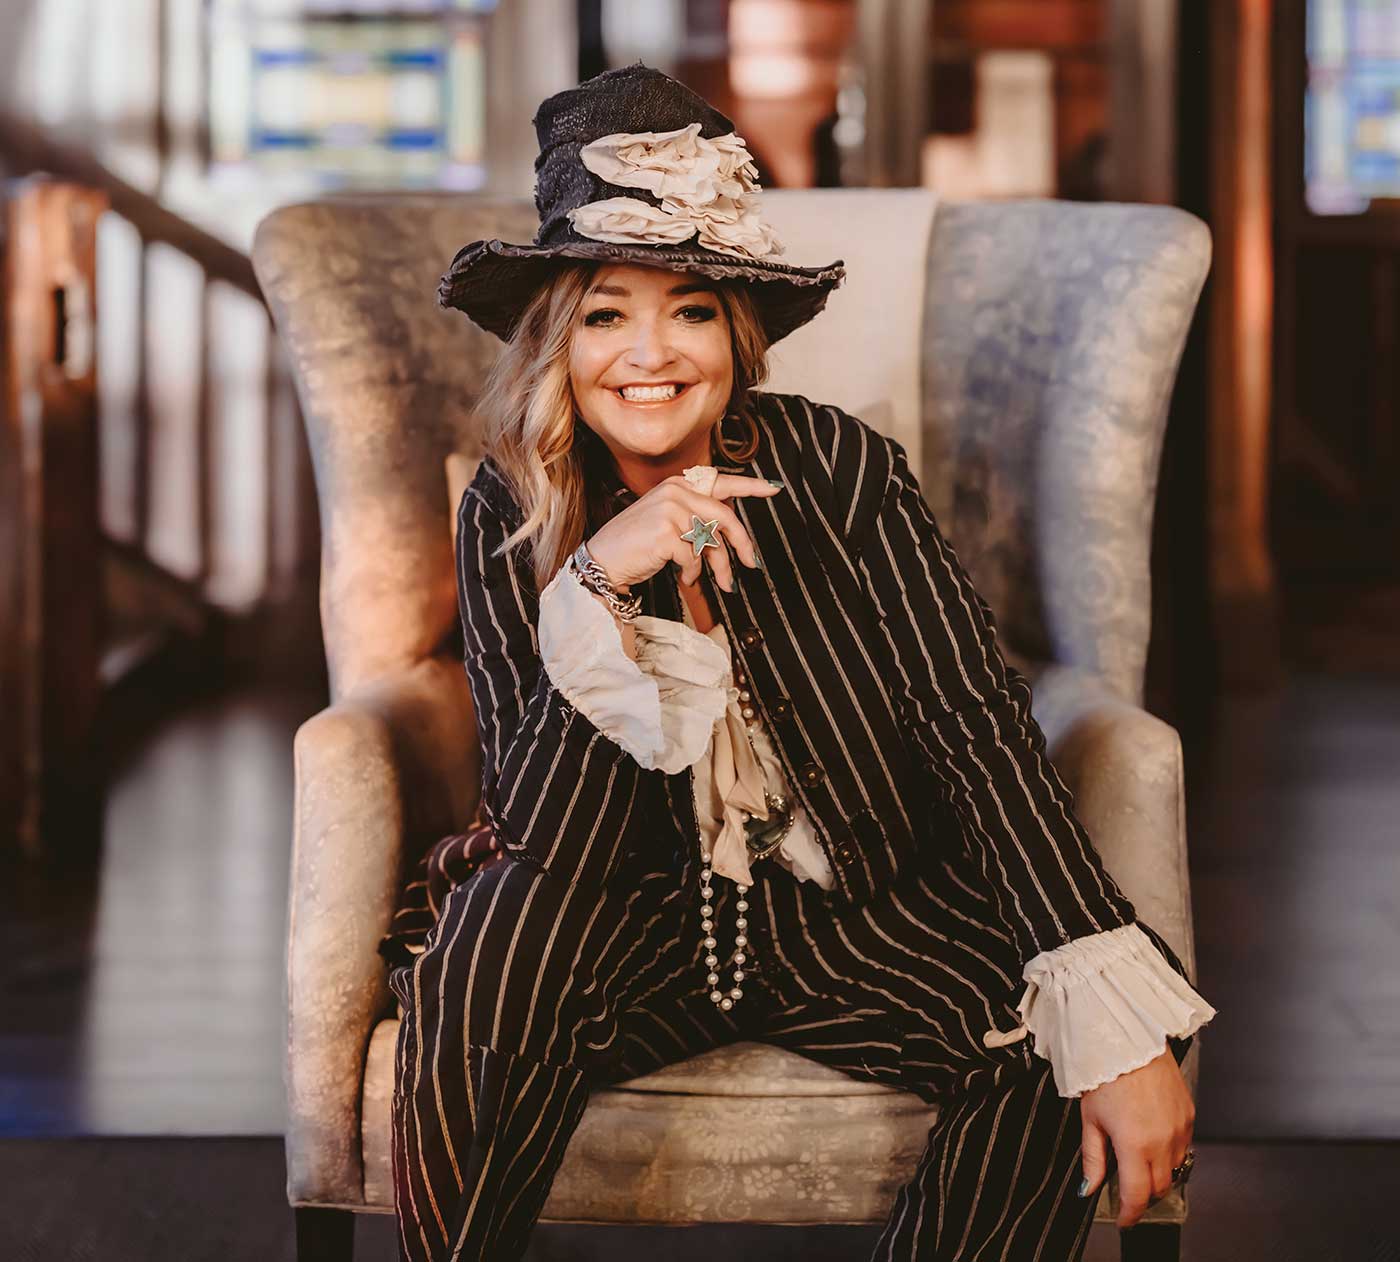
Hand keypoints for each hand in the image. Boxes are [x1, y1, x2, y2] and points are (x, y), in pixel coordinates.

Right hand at [586, 473, 780, 592]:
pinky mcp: (665, 533)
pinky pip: (695, 558)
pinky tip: (684, 577)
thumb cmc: (637, 545)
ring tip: (714, 581)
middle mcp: (675, 492)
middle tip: (750, 564)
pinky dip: (693, 573)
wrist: (603, 560)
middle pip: (724, 517)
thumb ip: (697, 520)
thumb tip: (730, 538)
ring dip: (716, 567)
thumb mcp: (669, 523)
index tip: (774, 488)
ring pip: (711, 541)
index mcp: (678, 485)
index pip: (720, 482)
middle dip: (741, 545)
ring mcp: (669, 510)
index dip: (750, 487)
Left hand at [1078, 1046, 1194, 1226]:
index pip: (1137, 1196)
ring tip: (1138, 1161)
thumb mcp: (1090, 1118)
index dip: (1130, 1214)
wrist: (1129, 1040)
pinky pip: (1184, 1146)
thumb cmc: (1105, 1073)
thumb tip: (1088, 1188)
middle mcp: (1163, 1140)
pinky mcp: (1189, 1114)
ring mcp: (1180, 1128)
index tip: (1123, 1219)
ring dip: (1158, 1173)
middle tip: (1128, 1191)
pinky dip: (1170, 1152)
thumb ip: (1092, 1158)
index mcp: (1134, 1144)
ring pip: (1175, 1168)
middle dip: (1144, 1195)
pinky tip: (1153, 1140)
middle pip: (1160, 1187)